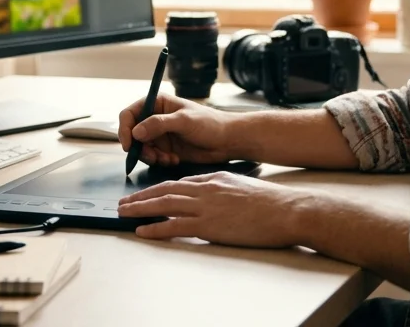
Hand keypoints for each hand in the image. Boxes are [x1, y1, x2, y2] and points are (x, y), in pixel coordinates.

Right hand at [118, 94, 234, 166]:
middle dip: (140, 148)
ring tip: (167, 158)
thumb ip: (159, 124)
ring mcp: (160, 135)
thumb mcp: (184, 121)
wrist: (227, 141)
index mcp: (157, 103)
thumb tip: (136, 133)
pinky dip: (160, 161)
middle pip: (132, 134)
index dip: (125, 129)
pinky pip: (153, 158)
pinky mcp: (165, 149)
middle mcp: (154, 118)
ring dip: (151, 157)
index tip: (128, 145)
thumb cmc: (209, 124)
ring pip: (141, 148)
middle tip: (153, 157)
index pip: (129, 114)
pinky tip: (174, 160)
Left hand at [118, 171, 309, 246]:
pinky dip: (155, 228)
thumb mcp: (241, 185)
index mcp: (213, 179)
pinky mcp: (208, 225)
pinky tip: (142, 230)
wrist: (285, 210)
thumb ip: (221, 189)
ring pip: (164, 204)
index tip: (145, 193)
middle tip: (124, 201)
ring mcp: (205, 207)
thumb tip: (209, 197)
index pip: (179, 182)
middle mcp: (205, 189)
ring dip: (140, 208)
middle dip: (141, 196)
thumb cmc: (269, 202)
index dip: (158, 188)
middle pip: (165, 190)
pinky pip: (174, 226)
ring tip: (124, 212)